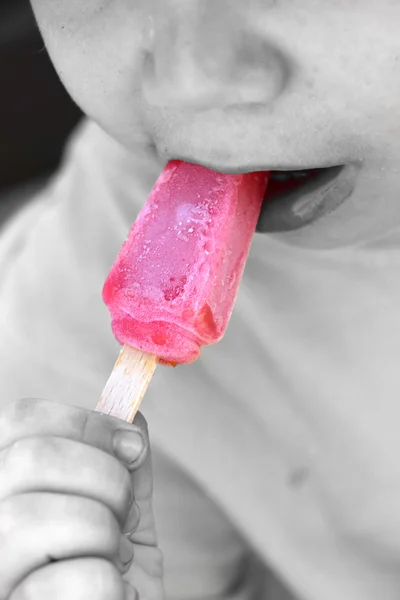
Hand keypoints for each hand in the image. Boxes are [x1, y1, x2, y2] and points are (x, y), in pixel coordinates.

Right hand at [0, 398, 163, 599]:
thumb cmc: (112, 564)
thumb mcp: (120, 502)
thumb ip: (119, 459)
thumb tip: (129, 415)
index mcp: (8, 484)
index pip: (20, 419)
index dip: (84, 423)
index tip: (131, 445)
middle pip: (30, 458)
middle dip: (105, 477)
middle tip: (128, 510)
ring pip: (33, 517)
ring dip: (104, 533)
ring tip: (116, 555)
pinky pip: (62, 582)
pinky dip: (108, 583)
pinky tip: (113, 590)